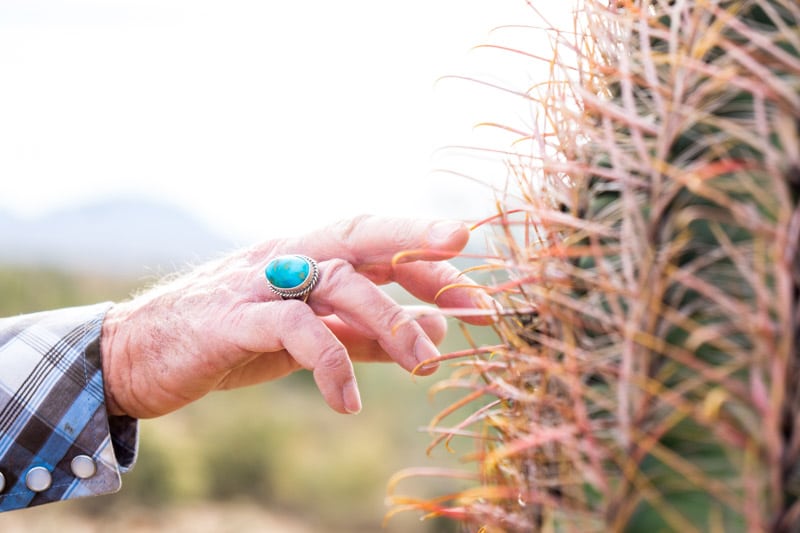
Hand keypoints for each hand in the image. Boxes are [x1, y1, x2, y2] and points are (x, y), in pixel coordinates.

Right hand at [100, 215, 487, 418]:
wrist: (140, 354)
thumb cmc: (234, 339)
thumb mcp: (313, 335)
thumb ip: (369, 334)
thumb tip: (433, 333)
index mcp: (308, 257)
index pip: (378, 245)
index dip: (428, 264)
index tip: (474, 299)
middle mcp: (287, 258)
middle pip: (358, 234)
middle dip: (413, 236)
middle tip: (462, 248)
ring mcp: (258, 283)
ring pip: (334, 281)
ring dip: (388, 320)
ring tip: (425, 364)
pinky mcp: (231, 318)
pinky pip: (292, 330)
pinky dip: (330, 362)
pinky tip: (350, 402)